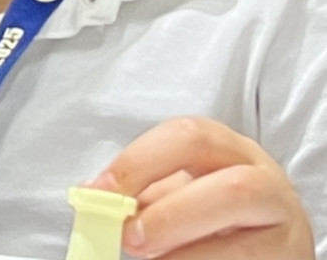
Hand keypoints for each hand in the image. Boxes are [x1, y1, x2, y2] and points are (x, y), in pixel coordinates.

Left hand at [89, 117, 314, 259]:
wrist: (271, 247)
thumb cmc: (216, 214)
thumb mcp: (187, 190)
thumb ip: (149, 193)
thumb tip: (98, 198)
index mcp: (233, 149)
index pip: (190, 137)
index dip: (141, 161)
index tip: (100, 191)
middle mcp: (268, 184)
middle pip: (231, 190)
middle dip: (172, 215)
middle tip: (130, 238)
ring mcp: (286, 233)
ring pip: (244, 246)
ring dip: (188, 257)